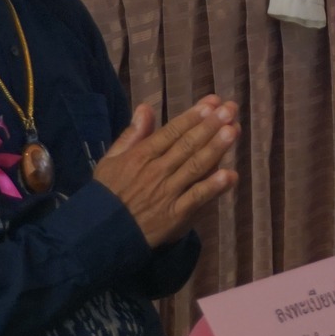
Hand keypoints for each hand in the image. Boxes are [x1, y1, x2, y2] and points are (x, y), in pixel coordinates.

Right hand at [95, 96, 240, 248]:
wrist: (101, 233)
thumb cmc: (107, 193)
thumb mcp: (111, 160)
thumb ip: (131, 134)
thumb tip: (145, 107)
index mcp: (141, 156)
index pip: (172, 132)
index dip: (193, 116)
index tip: (212, 102)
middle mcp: (157, 171)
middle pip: (187, 145)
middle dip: (210, 126)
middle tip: (230, 109)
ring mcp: (167, 193)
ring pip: (195, 167)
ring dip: (216, 149)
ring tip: (233, 131)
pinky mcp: (175, 215)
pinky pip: (196, 198)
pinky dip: (213, 187)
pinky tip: (230, 175)